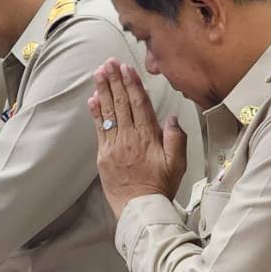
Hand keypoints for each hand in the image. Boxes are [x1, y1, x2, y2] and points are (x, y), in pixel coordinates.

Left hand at [89, 58, 187, 217]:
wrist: (140, 209)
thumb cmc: (160, 186)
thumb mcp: (178, 163)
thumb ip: (175, 138)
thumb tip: (170, 116)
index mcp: (148, 137)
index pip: (139, 104)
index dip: (132, 84)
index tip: (127, 68)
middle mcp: (130, 138)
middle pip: (121, 103)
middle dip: (115, 81)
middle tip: (109, 62)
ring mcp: (114, 146)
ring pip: (109, 112)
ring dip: (104, 91)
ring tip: (99, 73)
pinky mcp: (104, 155)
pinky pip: (99, 129)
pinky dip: (96, 113)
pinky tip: (93, 98)